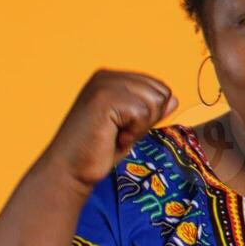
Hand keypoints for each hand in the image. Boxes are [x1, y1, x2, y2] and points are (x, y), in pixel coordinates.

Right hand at [41, 69, 177, 188]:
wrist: (70, 169)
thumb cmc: (99, 150)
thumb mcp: (132, 126)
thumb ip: (150, 110)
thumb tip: (174, 98)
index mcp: (113, 78)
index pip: (159, 87)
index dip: (151, 114)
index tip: (125, 127)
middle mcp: (107, 76)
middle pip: (161, 92)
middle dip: (148, 119)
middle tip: (120, 132)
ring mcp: (104, 84)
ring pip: (155, 101)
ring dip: (140, 126)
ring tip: (116, 134)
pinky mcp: (104, 98)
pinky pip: (143, 113)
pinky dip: (133, 132)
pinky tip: (113, 137)